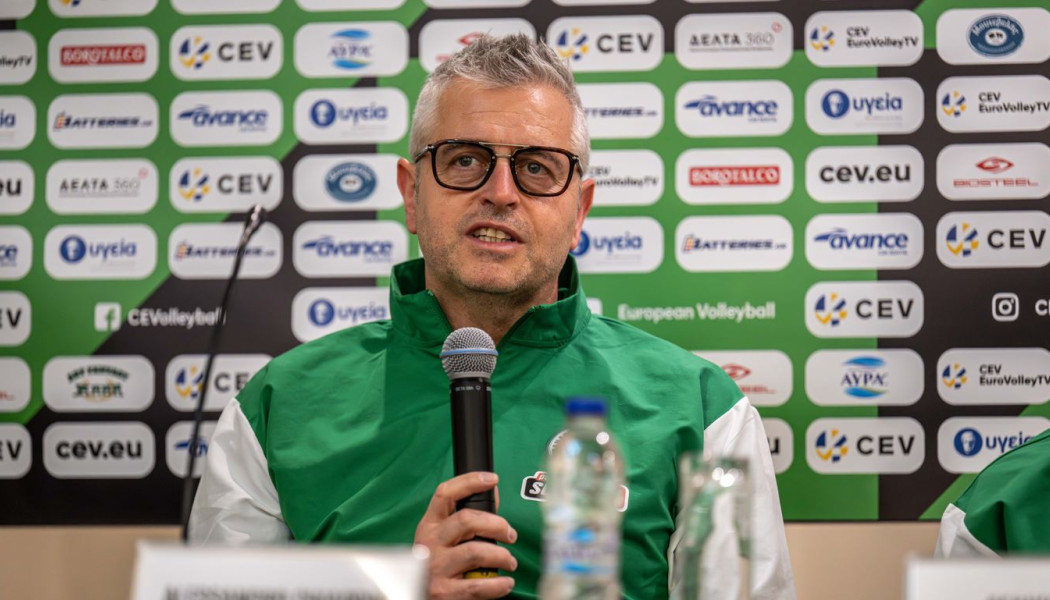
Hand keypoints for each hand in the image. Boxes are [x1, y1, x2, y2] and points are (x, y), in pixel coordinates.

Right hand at [414, 472, 517, 598]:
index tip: (492, 479)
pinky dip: (498, 584)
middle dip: (497, 524)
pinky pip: (478, 586)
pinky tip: (506, 583)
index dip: (469, 482)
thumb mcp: (443, 538)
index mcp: (430, 525)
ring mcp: (435, 568)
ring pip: (476, 552)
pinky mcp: (444, 592)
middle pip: (467, 520)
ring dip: (501, 556)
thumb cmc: (438, 564)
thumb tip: (493, 491)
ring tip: (510, 562)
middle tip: (510, 534)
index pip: (445, 494)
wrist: (416, 596)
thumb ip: (466, 517)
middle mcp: (430, 543)